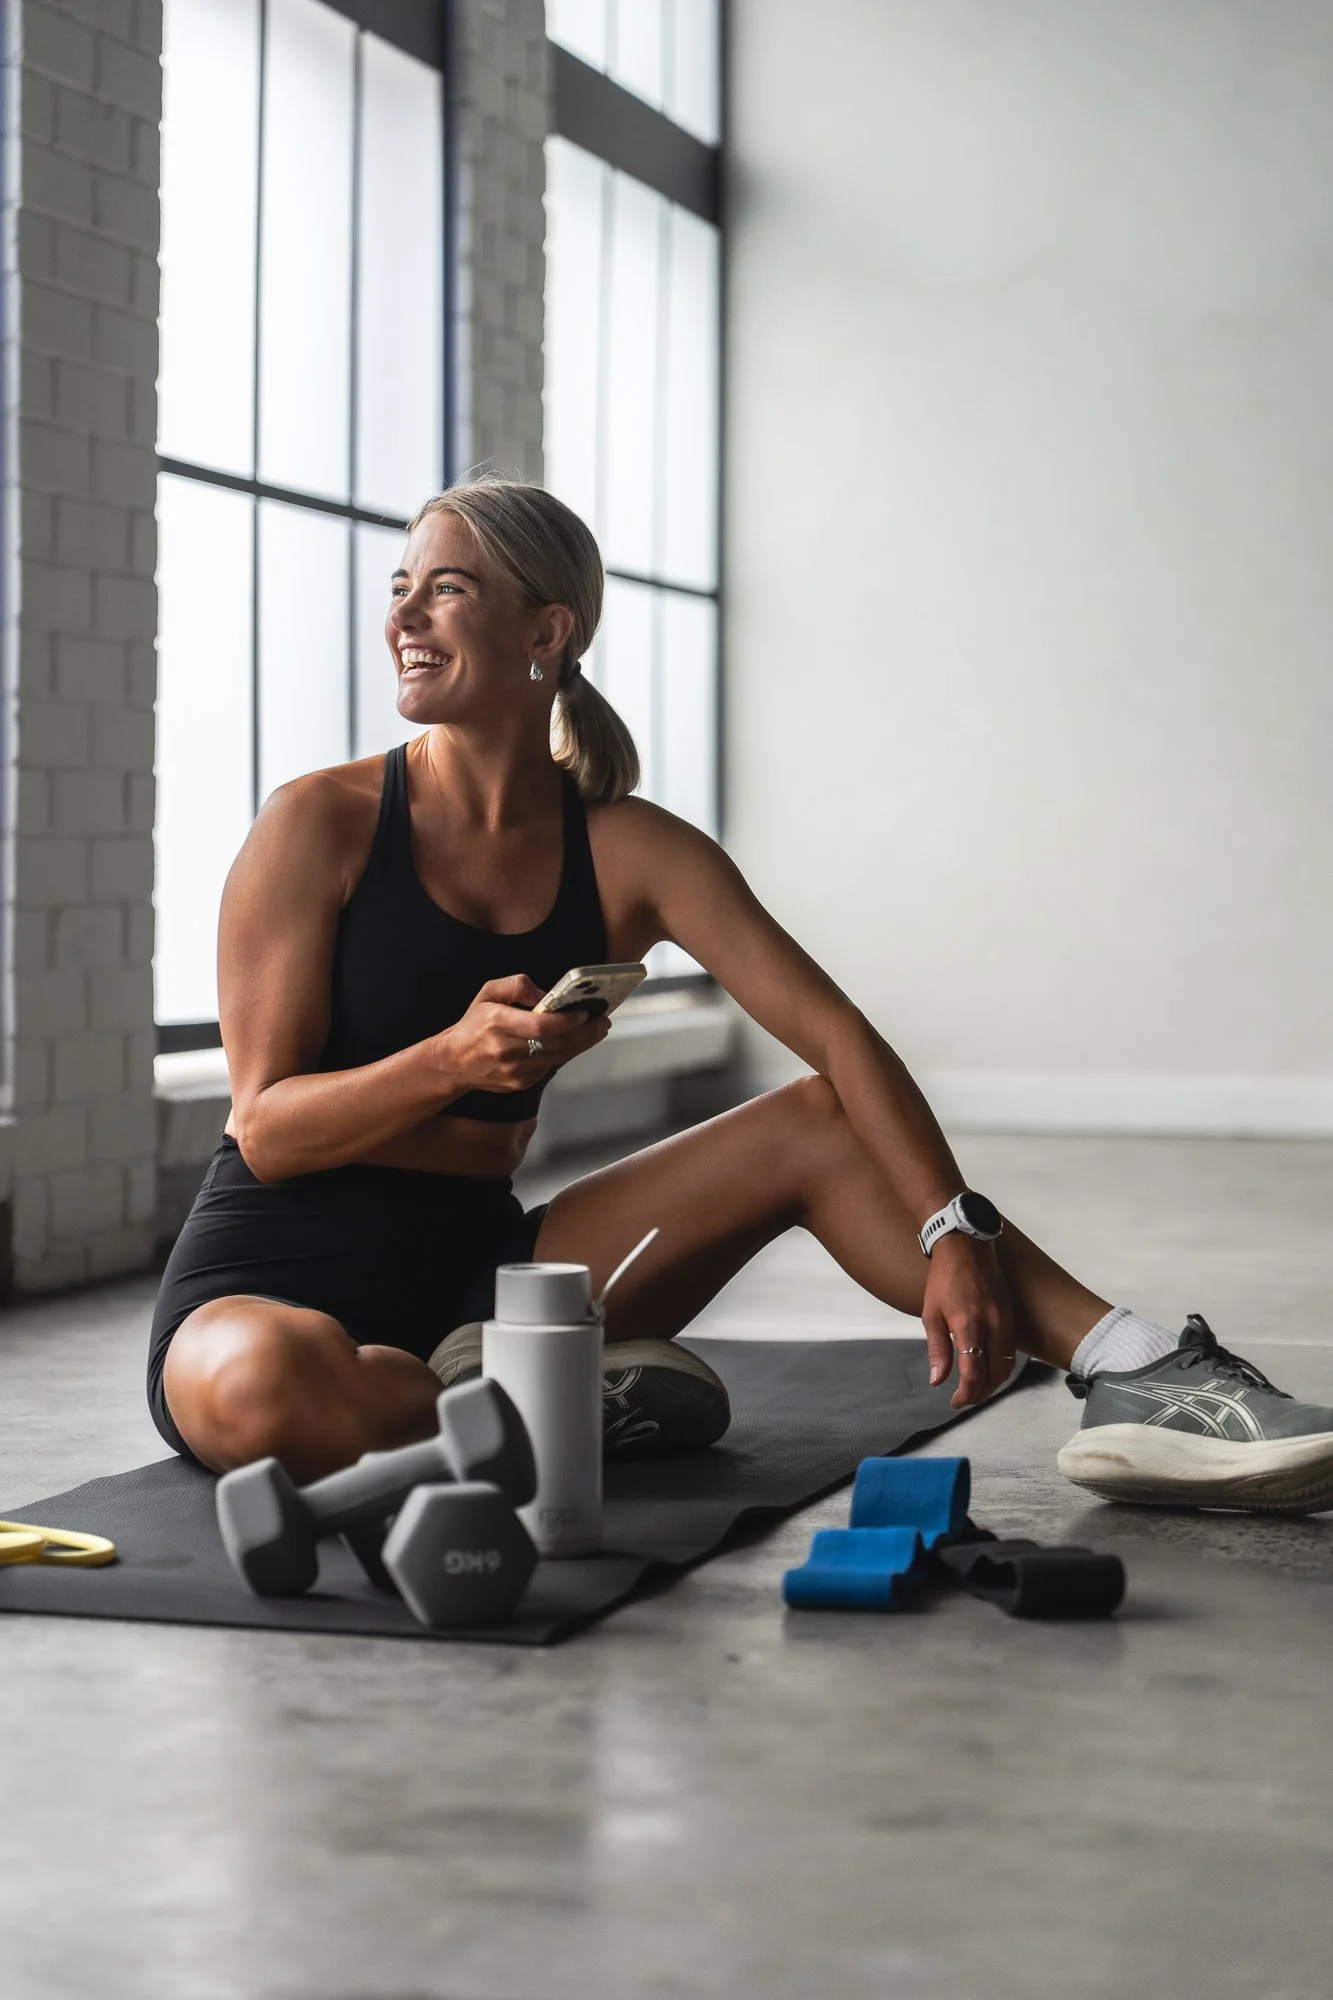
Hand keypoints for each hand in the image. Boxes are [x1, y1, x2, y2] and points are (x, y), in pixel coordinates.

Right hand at [431, 975, 609, 1096]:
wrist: (454, 1062)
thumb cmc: (474, 1024)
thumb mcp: (488, 992)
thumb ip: (517, 985)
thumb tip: (546, 996)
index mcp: (497, 1023)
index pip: (540, 1025)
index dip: (567, 1021)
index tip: (585, 1012)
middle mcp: (506, 1050)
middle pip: (556, 1043)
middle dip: (585, 1032)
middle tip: (603, 1020)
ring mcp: (514, 1071)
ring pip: (558, 1057)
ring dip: (582, 1044)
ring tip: (598, 1030)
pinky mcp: (520, 1083)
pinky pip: (550, 1066)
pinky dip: (566, 1053)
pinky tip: (577, 1041)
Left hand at [921, 1233, 1015, 1408]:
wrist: (967, 1248)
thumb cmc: (944, 1279)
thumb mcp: (931, 1314)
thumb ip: (938, 1349)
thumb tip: (938, 1380)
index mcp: (968, 1325)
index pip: (973, 1372)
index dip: (965, 1393)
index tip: (955, 1402)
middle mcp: (992, 1325)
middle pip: (994, 1375)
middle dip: (980, 1394)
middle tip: (964, 1400)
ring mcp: (1005, 1321)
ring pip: (1006, 1366)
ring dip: (993, 1384)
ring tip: (976, 1390)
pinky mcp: (1011, 1317)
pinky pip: (1011, 1352)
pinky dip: (1001, 1368)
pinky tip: (988, 1370)